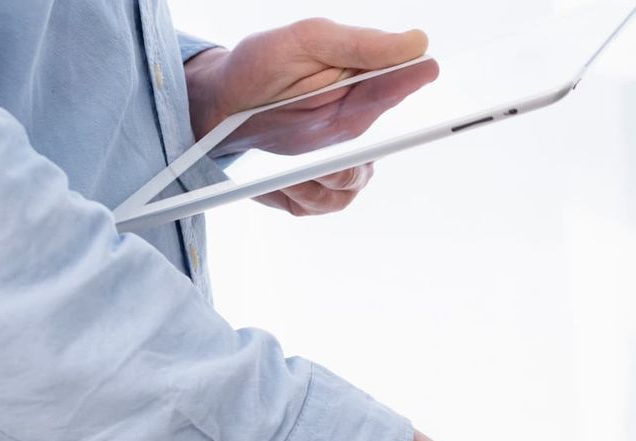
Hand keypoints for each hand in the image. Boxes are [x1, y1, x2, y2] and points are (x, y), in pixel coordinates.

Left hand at [183, 20, 436, 216]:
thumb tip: (418, 43)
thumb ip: (360, 44)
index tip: (417, 87)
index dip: (410, 90)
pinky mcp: (316, 195)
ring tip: (284, 159)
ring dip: (314, 172)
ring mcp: (341, 167)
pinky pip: (319, 204)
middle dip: (348, 151)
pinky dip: (295, 191)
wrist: (217, 104)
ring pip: (347, 183)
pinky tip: (276, 176)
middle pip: (375, 151)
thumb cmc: (261, 68)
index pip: (399, 90)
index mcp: (367, 90)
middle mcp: (362, 131)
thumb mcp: (305, 41)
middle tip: (329, 149)